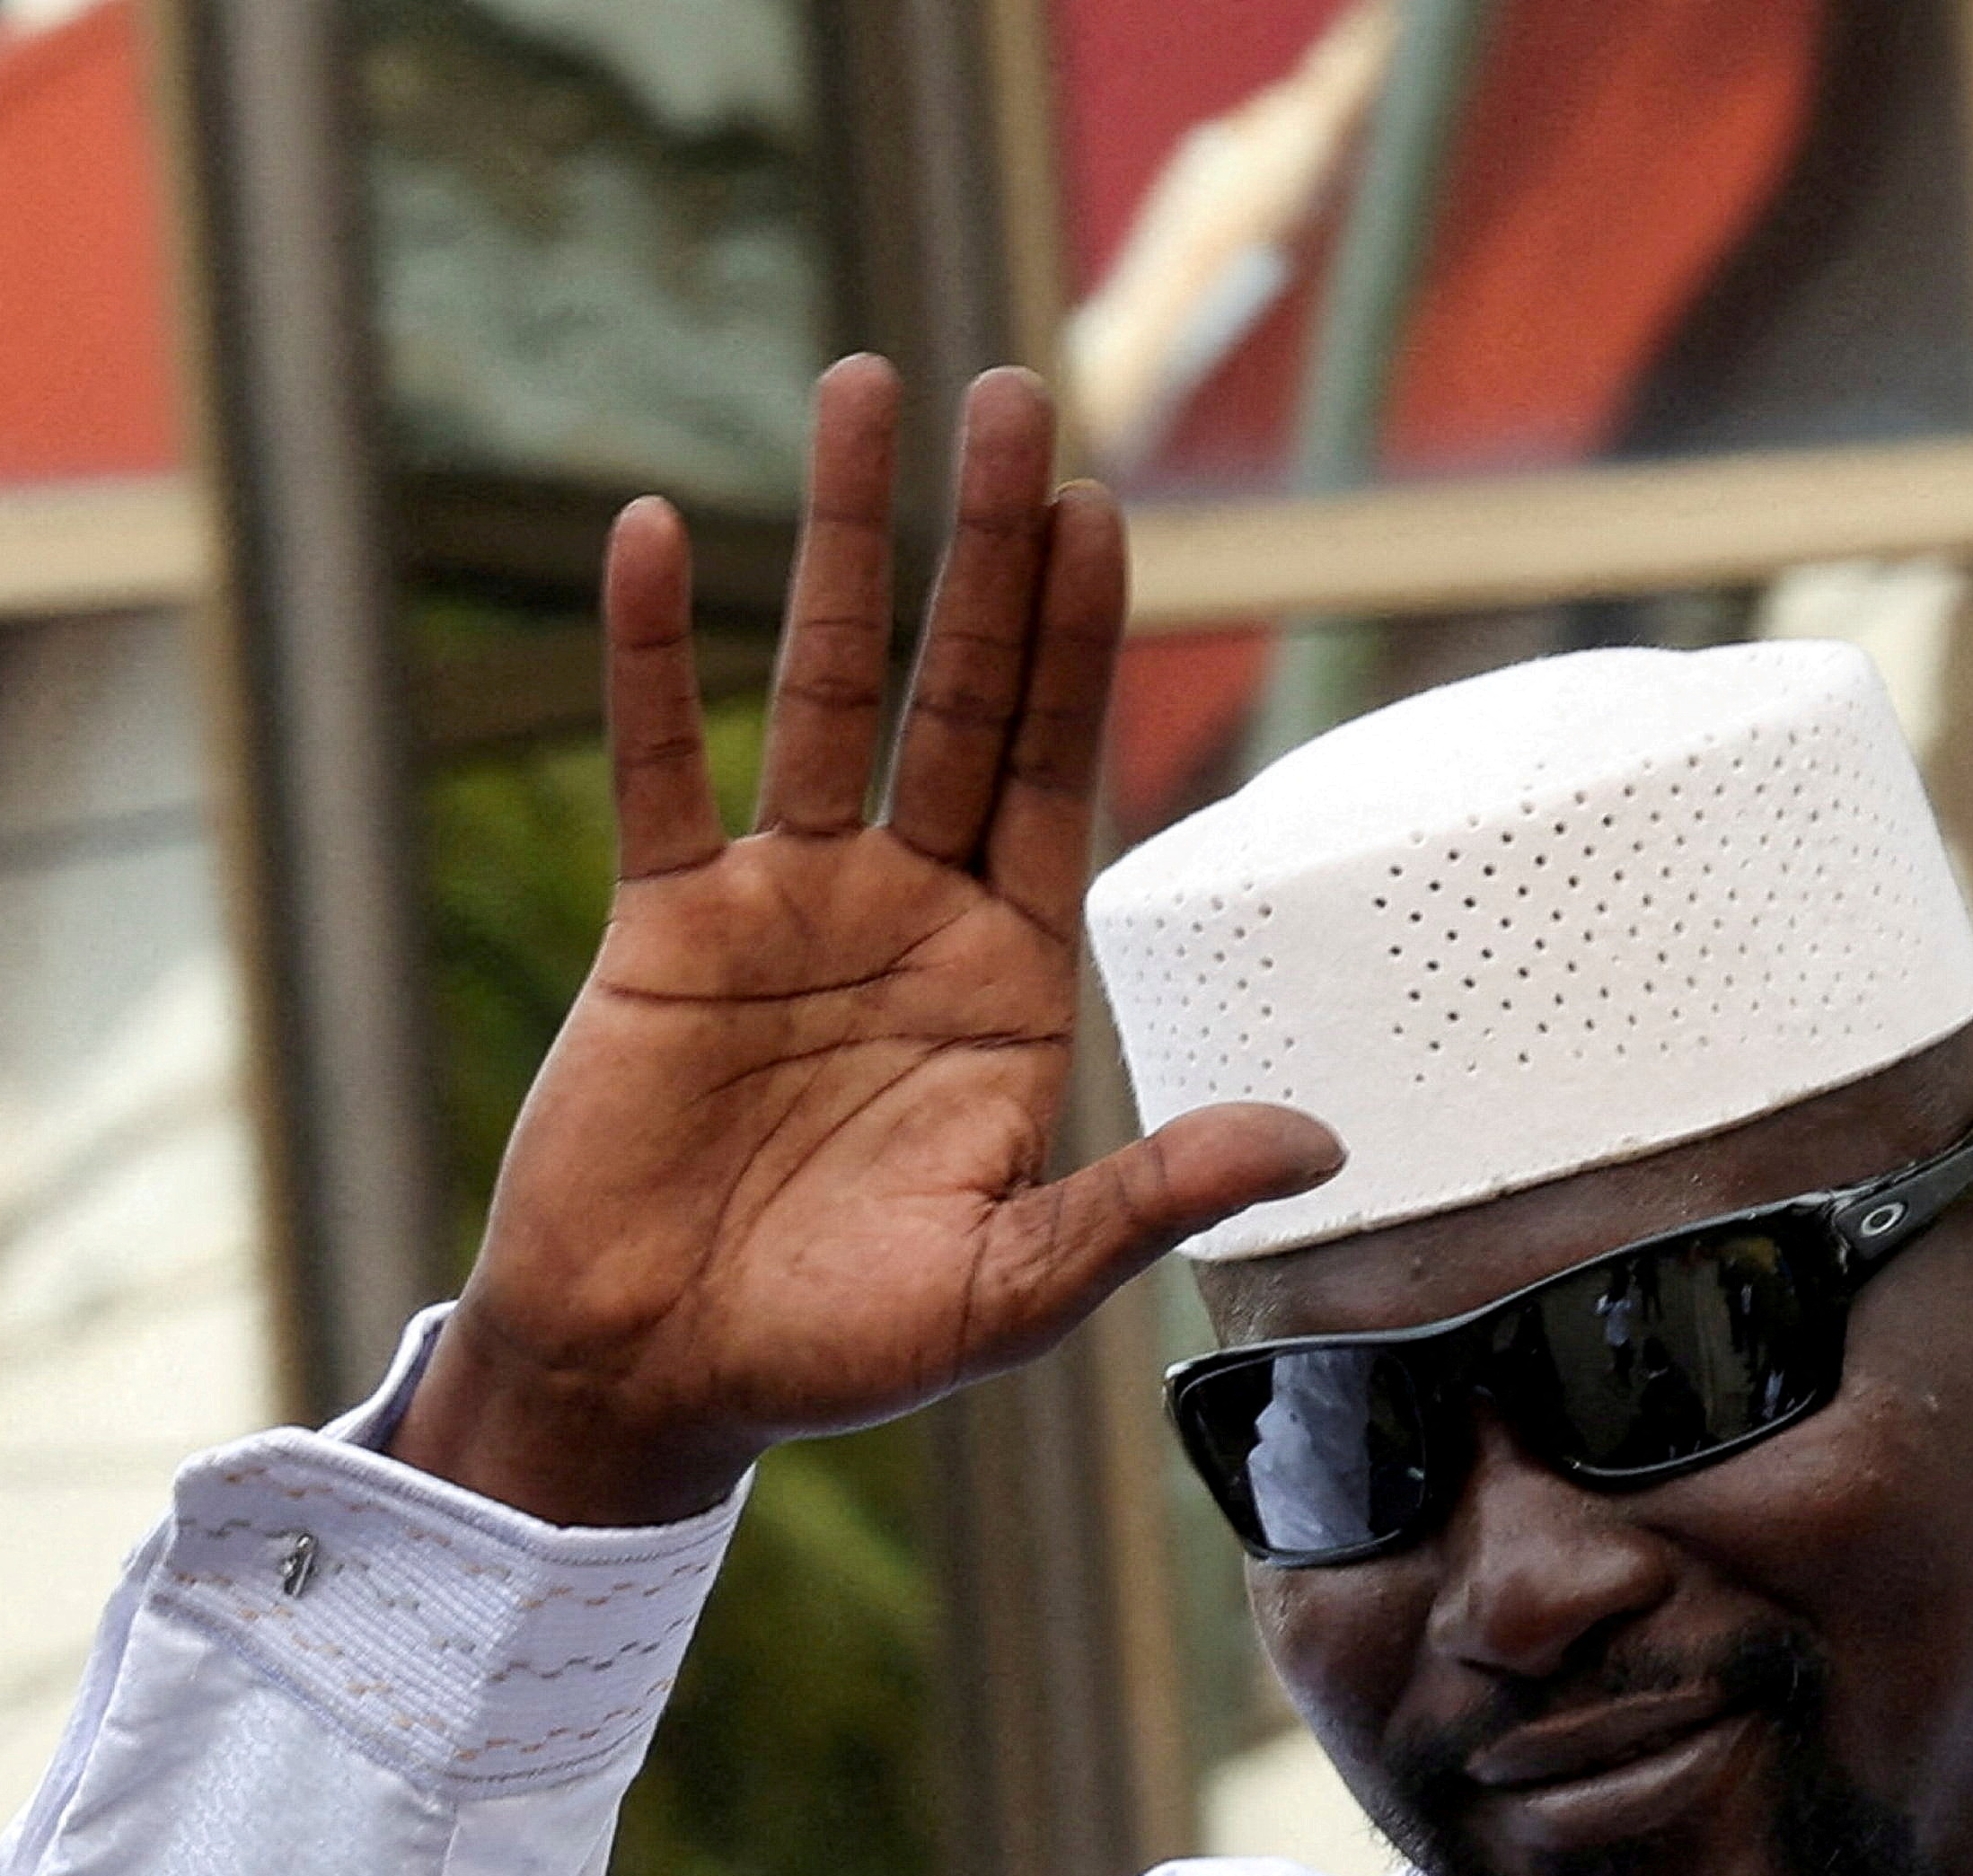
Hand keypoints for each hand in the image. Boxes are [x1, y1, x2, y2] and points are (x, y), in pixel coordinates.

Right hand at [390, 359, 1341, 1528]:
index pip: (1055, 776)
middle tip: (1015, 396)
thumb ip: (1149, 1195)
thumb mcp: (1016, 1286)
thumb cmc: (841, 1351)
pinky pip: (658, 768)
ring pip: (819, 691)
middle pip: (958, 695)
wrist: (659, 1386)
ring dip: (844, 546)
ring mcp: (783, 910)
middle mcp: (906, 918)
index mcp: (1005, 984)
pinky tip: (654, 535)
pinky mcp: (664, 930)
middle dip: (986, 550)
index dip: (1076, 646)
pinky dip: (652, 656)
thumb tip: (1320, 1145)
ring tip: (866, 392)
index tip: (1102, 511)